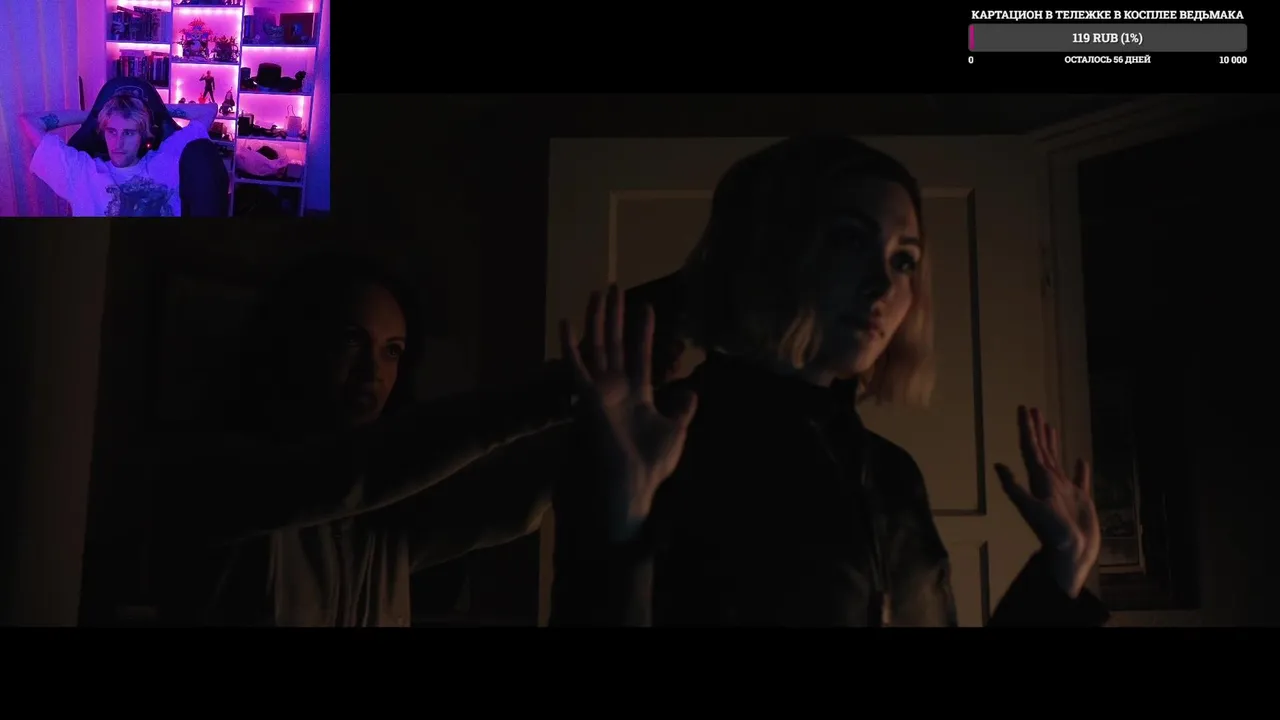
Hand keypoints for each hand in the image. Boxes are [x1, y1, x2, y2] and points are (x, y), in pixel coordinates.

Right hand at [559, 284, 697, 542]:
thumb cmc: (650, 464)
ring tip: (598, 292)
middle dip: (616, 315)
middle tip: (614, 287)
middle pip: (615, 343)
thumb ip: (682, 410)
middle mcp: (616, 388)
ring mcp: (600, 391)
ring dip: (597, 319)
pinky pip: (575, 368)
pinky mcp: (588, 398)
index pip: (639, 354)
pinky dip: (570, 345)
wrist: (631, 485)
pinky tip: (566, 322)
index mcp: (636, 394)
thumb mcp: (674, 431)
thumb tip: (692, 393)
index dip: (643, 331)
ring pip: (597, 346)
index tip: (646, 306)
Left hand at [995, 406, 1100, 597]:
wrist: (1070, 555)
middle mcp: (1049, 482)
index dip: (1027, 428)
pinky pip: (1080, 480)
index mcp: (1039, 480)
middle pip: (1041, 450)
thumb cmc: (1051, 533)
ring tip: (1050, 425)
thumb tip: (997, 464)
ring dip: (1052, 443)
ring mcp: (1065, 490)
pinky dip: (1080, 470)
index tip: (1024, 409)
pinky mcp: (1080, 500)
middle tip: (1033, 409)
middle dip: (1036, 429)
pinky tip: (1080, 460)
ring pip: (1056, 460)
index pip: (1030, 448)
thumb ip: (1014, 487)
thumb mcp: (1031, 508)